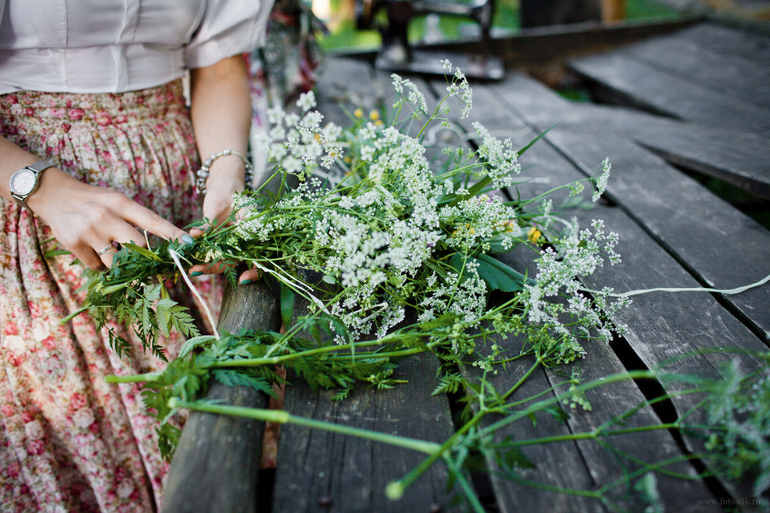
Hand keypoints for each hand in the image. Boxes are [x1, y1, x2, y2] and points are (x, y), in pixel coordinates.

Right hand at [29, 168, 189, 269]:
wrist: (53, 194)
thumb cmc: (94, 200)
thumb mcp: (117, 201)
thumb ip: (136, 220)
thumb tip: (160, 246)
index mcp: (121, 203)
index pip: (153, 220)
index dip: (173, 234)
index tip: (189, 244)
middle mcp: (106, 216)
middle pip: (137, 247)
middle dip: (147, 260)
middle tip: (153, 267)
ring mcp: (89, 230)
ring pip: (116, 261)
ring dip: (119, 264)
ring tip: (112, 251)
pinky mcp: (73, 243)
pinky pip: (96, 265)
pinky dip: (99, 263)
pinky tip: (93, 250)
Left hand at [188, 160, 259, 283]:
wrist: (224, 184)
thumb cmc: (228, 191)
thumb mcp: (220, 204)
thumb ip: (209, 222)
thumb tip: (195, 235)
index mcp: (254, 233)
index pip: (259, 257)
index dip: (254, 271)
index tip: (243, 279)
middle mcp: (244, 240)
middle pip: (235, 261)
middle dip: (217, 269)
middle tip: (198, 271)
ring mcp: (231, 241)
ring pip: (222, 259)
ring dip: (207, 265)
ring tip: (193, 269)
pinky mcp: (219, 239)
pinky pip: (211, 250)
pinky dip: (201, 253)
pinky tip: (191, 255)